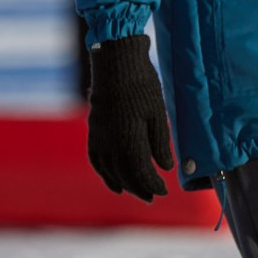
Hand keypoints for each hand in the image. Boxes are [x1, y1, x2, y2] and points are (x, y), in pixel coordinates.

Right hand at [86, 33, 173, 199]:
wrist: (116, 61)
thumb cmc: (142, 84)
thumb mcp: (157, 113)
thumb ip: (160, 143)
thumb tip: (164, 167)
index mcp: (129, 140)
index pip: (140, 172)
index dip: (152, 184)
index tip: (164, 190)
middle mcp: (110, 143)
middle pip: (124, 175)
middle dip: (139, 188)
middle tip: (153, 196)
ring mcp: (99, 136)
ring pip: (108, 169)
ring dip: (121, 183)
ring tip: (133, 191)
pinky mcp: (93, 128)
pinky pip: (95, 158)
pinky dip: (103, 172)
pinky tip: (111, 178)